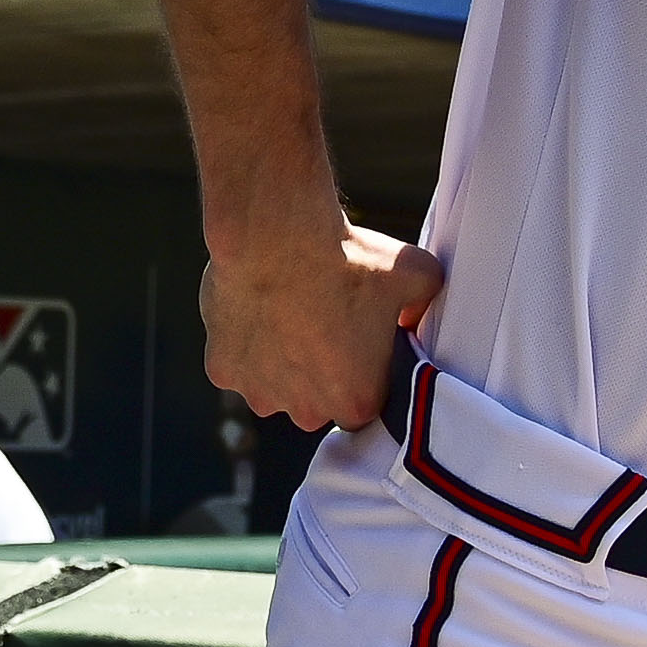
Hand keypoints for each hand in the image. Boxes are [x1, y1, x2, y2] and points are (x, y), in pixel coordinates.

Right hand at [201, 217, 441, 430]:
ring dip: (279, 366)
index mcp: (356, 401)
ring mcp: (260, 394)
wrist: (278, 235)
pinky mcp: (222, 372)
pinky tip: (256, 312)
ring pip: (273, 389)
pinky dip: (242, 346)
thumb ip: (424, 304)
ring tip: (288, 318)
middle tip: (322, 328)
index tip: (358, 345)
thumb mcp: (417, 275)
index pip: (361, 405)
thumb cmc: (349, 258)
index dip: (361, 374)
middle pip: (315, 405)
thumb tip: (416, 318)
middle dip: (318, 377)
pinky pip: (235, 366)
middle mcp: (307, 411)